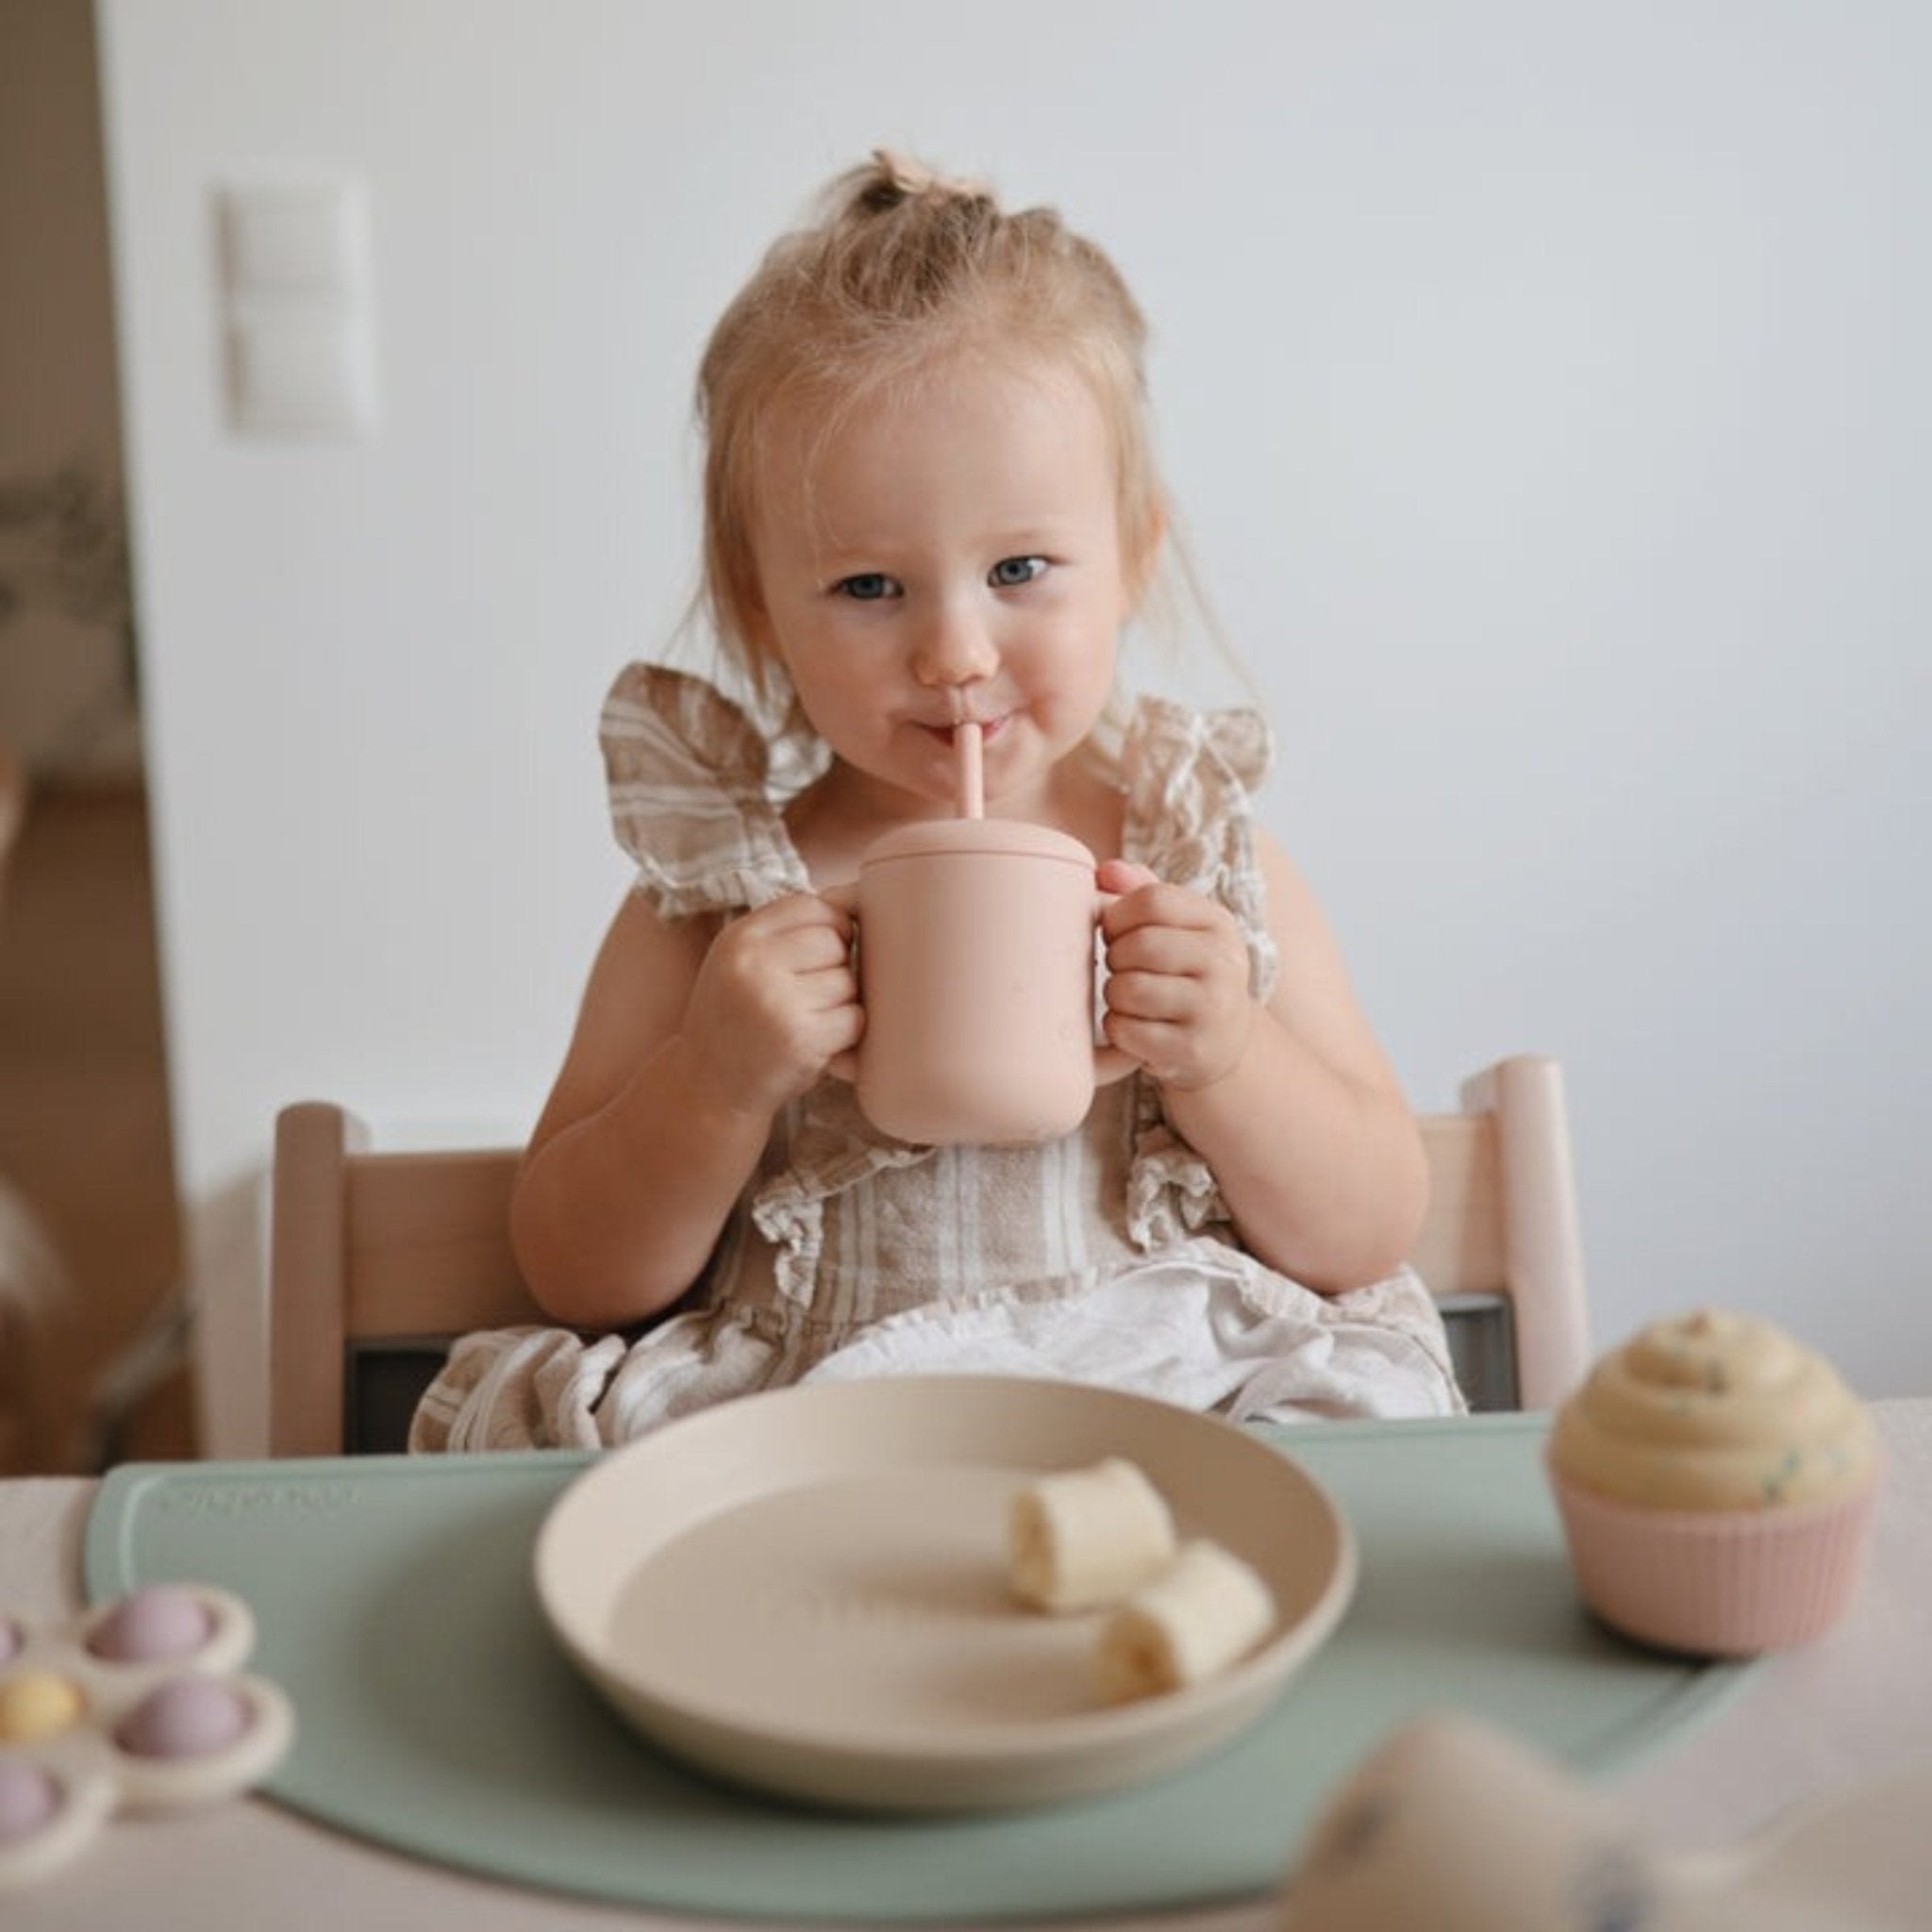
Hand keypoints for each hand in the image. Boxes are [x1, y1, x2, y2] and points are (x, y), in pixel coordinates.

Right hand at [679, 892, 861, 1114]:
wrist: (706, 1088)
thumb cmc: (736, 1020)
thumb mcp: (742, 963)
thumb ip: (789, 929)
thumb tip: (859, 894)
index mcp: (738, 939)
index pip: (810, 906)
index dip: (830, 926)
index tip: (823, 952)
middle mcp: (753, 964)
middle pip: (835, 941)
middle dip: (836, 966)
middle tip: (810, 995)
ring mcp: (777, 1001)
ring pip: (848, 980)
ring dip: (840, 1002)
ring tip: (807, 1020)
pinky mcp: (801, 1039)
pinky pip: (854, 1018)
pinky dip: (846, 1032)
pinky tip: (817, 1042)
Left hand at [1097, 860, 1253, 1091]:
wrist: (1224, 1040)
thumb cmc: (1186, 972)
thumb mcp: (1178, 927)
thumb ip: (1140, 891)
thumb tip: (1105, 872)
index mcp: (1218, 923)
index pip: (1152, 899)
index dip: (1118, 915)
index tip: (1115, 932)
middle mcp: (1224, 963)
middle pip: (1140, 945)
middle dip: (1114, 957)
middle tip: (1121, 968)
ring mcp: (1212, 1009)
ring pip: (1129, 989)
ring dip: (1113, 994)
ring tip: (1127, 997)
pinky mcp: (1192, 1049)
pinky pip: (1127, 1030)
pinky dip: (1117, 1028)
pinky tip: (1133, 1025)